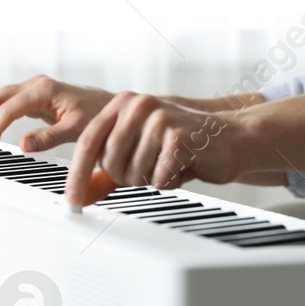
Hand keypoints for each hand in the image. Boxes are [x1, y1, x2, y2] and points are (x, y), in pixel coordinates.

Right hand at [0, 75, 114, 151]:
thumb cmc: (98, 114)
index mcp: (44, 90)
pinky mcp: (35, 98)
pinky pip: (8, 104)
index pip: (9, 107)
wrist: (110, 107)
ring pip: (0, 99)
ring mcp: (34, 90)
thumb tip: (24, 145)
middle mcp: (36, 85)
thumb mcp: (75, 129)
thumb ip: (49, 138)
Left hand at [65, 92, 245, 207]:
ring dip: (151, 179)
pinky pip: (158, 179)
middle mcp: (137, 105)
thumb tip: (83, 194)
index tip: (73, 202)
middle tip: (150, 169)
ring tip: (170, 164)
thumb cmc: (184, 145)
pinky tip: (183, 167)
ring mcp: (158, 118)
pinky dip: (170, 182)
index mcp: (123, 103)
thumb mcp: (139, 152)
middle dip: (128, 177)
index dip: (78, 176)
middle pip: (109, 162)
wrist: (231, 139)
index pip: (88, 143)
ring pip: (134, 174)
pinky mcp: (178, 136)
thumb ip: (109, 170)